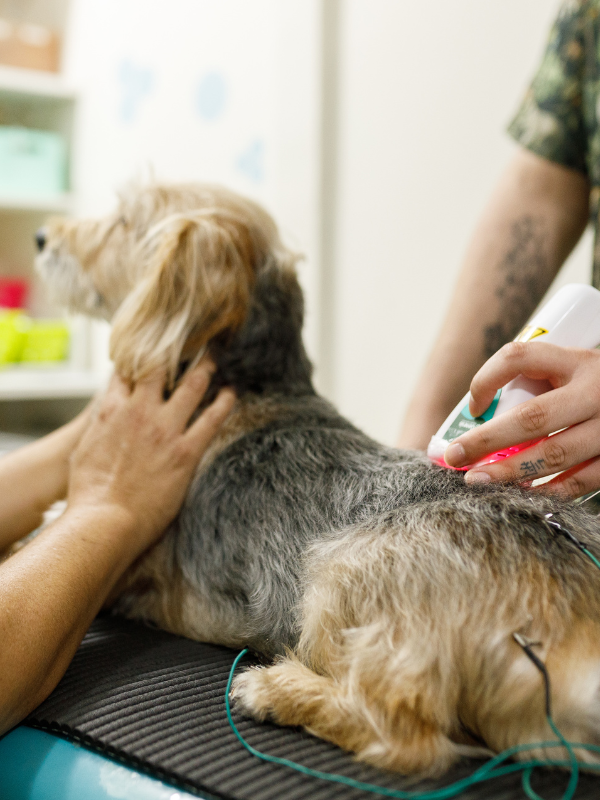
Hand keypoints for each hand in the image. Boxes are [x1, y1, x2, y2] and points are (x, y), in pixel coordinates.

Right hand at [67, 359, 234, 553]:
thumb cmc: (89, 495)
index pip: (128, 370)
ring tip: (216, 357)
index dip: (142, 356)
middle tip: (190, 341)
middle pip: (161, 366)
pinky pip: (212, 418)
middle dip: (176, 350)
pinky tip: (232, 393)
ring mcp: (164, 429)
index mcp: (111, 411)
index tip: (154, 349)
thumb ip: (100, 428)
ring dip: (206, 368)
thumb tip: (105, 420)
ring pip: (193, 385)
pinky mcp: (185, 451)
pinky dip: (224, 402)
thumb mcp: (84, 451)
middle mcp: (139, 411)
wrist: (103, 523)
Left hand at [443, 341, 599, 497]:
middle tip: (456, 456)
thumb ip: (539, 383)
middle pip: (532, 417)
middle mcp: (596, 391)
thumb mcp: (574, 369)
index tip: (473, 406)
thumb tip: (481, 416)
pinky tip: (520, 494)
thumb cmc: (598, 387)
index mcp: (578, 360)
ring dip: (510, 471)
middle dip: (487, 439)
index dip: (486, 379)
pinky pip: (580, 482)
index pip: (519, 357)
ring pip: (554, 454)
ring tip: (478, 481)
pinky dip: (547, 490)